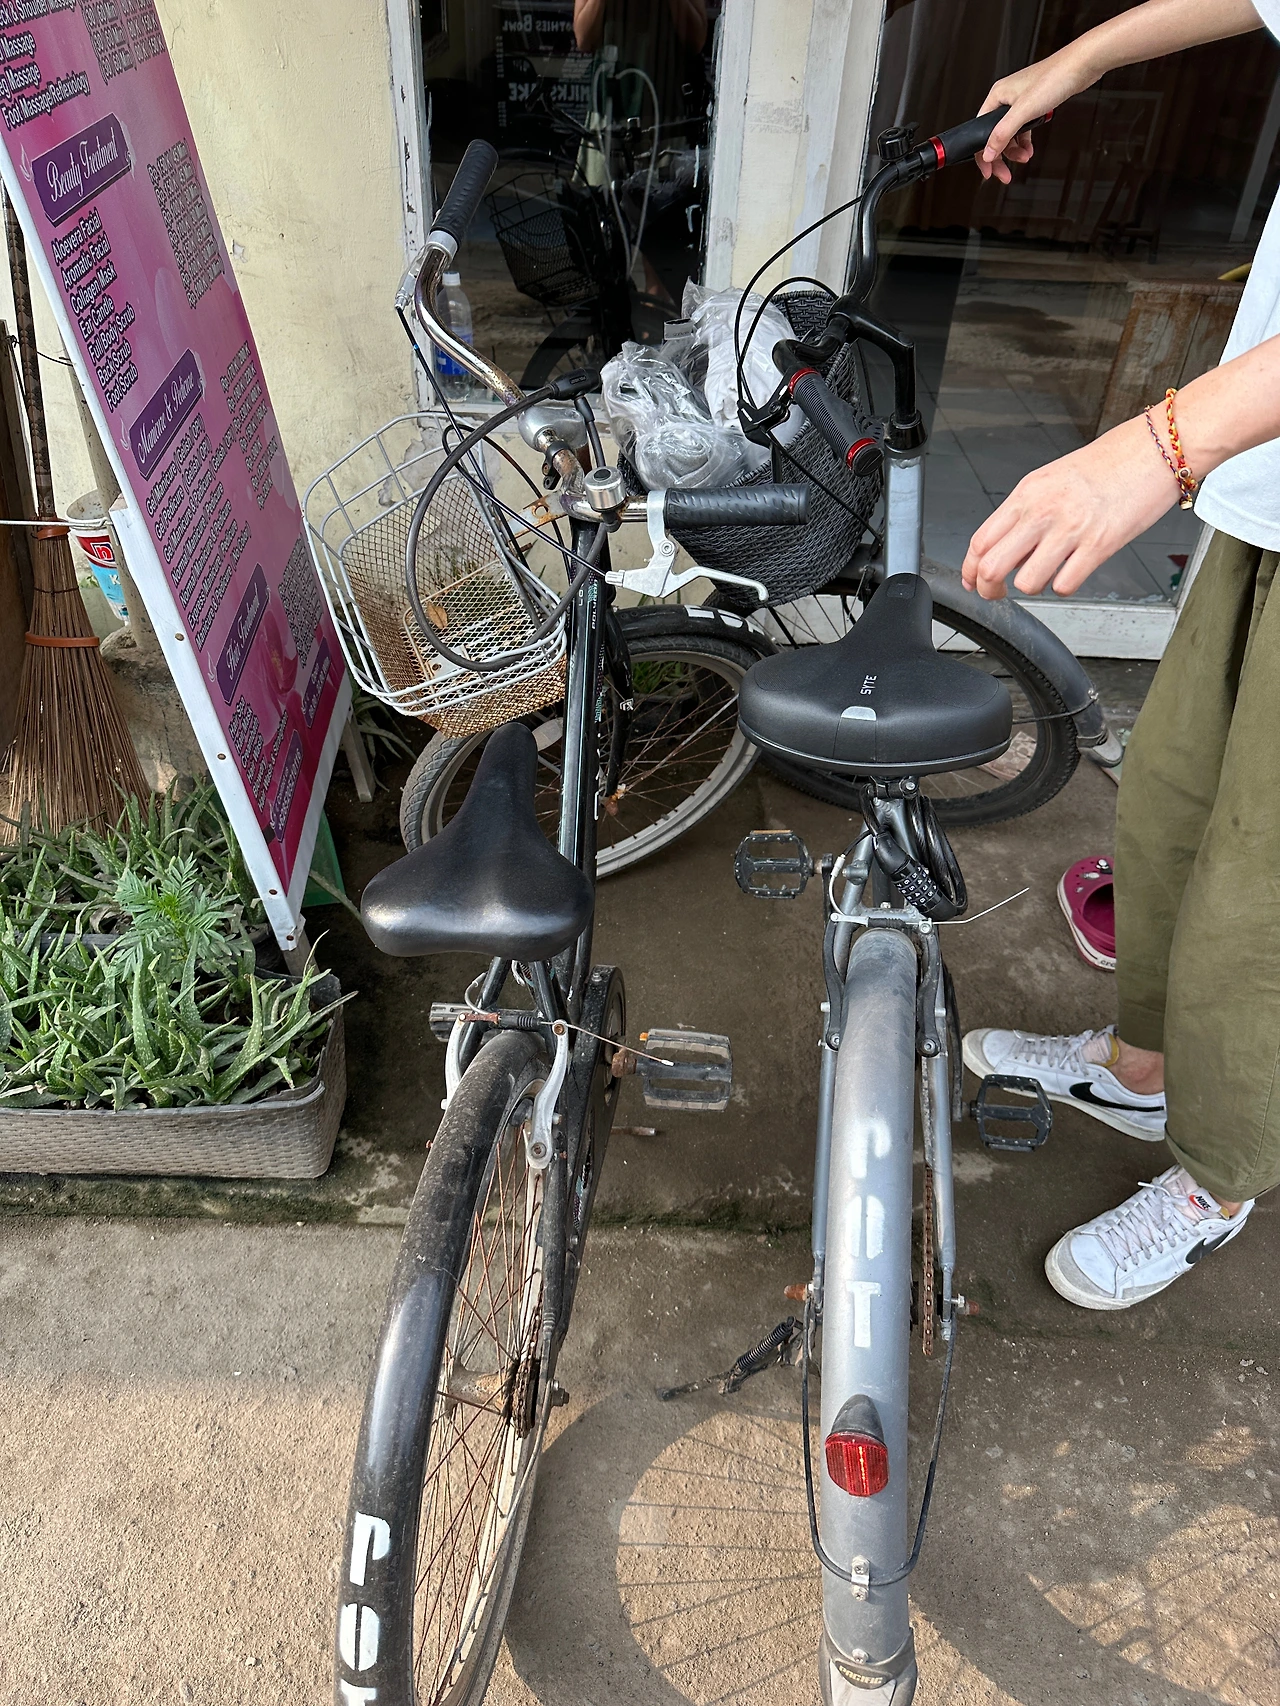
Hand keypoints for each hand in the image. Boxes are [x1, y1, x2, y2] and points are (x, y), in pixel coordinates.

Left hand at [962, 415, 1176, 600]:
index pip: (979, 542)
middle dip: (990, 589)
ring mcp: (1070, 529)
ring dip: (1031, 588)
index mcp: (1026, 495)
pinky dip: (1064, 586)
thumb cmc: (1106, 465)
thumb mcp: (1049, 480)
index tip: (973, 581)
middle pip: (992, 567)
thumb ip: (1022, 513)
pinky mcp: (1099, 545)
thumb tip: (1001, 546)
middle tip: (999, 592)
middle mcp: (1042, 512)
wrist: (1153, 449)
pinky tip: (1072, 571)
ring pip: (1026, 582)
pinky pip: (1065, 585)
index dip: (970, 570)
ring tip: (1044, 576)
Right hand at [976, 44, 1097, 182]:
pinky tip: (1030, 148)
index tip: (989, 171)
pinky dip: (1025, 141)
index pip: (980, 131)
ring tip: (1024, 158)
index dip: (983, 154)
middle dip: (1001, 156)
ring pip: (1010, 134)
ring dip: (1015, 150)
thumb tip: (988, 153)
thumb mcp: (1024, 111)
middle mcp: (1006, 98)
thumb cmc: (1054, 77)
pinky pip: (1023, 129)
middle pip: (995, 135)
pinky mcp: (1034, 104)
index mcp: (997, 95)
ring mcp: (1020, 101)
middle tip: (1005, 174)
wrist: (1080, 66)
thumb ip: (1003, 134)